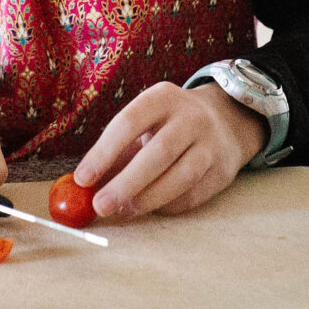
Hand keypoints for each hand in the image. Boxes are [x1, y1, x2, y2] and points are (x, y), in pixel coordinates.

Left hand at [73, 81, 264, 219]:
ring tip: (124, 210)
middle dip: (126, 183)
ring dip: (147, 199)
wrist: (226, 119)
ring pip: (180, 177)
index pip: (128, 122)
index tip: (82, 179)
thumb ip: (118, 150)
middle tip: (100, 206)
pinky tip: (151, 207)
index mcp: (163, 97)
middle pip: (158, 153)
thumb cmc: (169, 124)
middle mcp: (191, 117)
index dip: (103, 152)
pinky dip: (168, 205)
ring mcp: (211, 144)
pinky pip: (193, 195)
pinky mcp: (223, 170)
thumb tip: (83, 185)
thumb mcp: (146, 121)